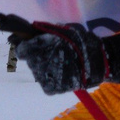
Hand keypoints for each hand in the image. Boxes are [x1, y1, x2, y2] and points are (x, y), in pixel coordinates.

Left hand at [0, 18, 119, 95]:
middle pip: (30, 61)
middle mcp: (37, 62)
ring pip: (37, 72)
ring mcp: (43, 77)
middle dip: (38, 57)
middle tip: (53, 54)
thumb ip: (44, 31)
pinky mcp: (50, 89)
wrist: (99, 62)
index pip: (20, 50)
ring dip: (45, 68)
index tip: (31, 45)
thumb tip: (29, 30)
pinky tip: (62, 74)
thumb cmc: (81, 42)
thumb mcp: (63, 30)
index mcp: (38, 47)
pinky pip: (45, 83)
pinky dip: (51, 79)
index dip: (24, 47)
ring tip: (62, 64)